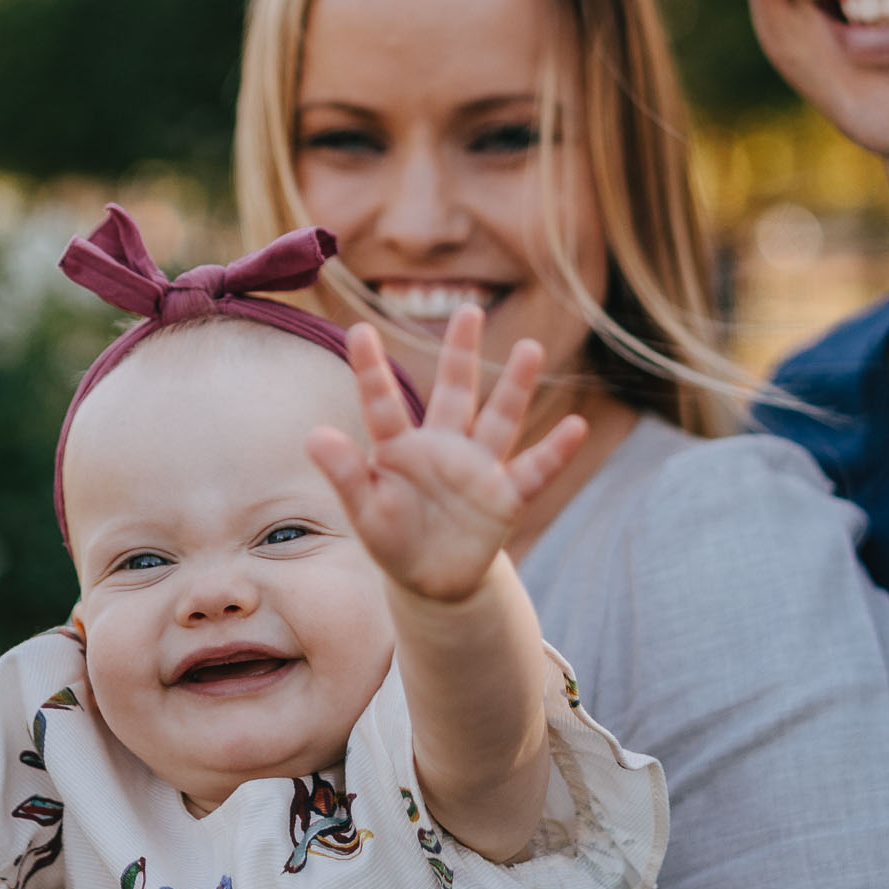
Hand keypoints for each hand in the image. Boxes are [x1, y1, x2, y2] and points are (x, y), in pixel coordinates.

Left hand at [307, 307, 586, 604]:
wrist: (433, 579)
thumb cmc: (393, 538)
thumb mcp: (365, 512)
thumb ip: (344, 475)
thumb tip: (313, 435)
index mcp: (400, 448)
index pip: (383, 404)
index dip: (371, 369)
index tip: (358, 330)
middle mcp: (444, 446)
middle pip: (456, 392)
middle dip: (461, 352)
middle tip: (468, 309)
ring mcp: (479, 468)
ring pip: (500, 419)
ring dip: (515, 386)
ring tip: (530, 348)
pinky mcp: (506, 496)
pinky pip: (534, 470)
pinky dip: (554, 451)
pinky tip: (575, 427)